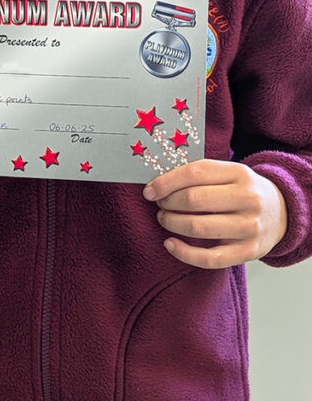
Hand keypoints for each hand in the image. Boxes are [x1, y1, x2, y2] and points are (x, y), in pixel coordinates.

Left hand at [143, 159, 287, 268]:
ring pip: (199, 228)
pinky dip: (184, 253)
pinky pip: (209, 258)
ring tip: (164, 219)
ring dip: (172, 223)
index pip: (195, 173)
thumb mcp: (229, 173)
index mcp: (239, 173)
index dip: (166, 182)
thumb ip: (201, 175)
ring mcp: (249, 227)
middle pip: (194, 200)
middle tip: (159, 204)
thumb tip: (159, 182)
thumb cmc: (243, 191)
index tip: (150, 190)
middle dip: (168, 202)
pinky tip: (170, 244)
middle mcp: (247, 199)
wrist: (281, 212)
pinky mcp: (248, 252)